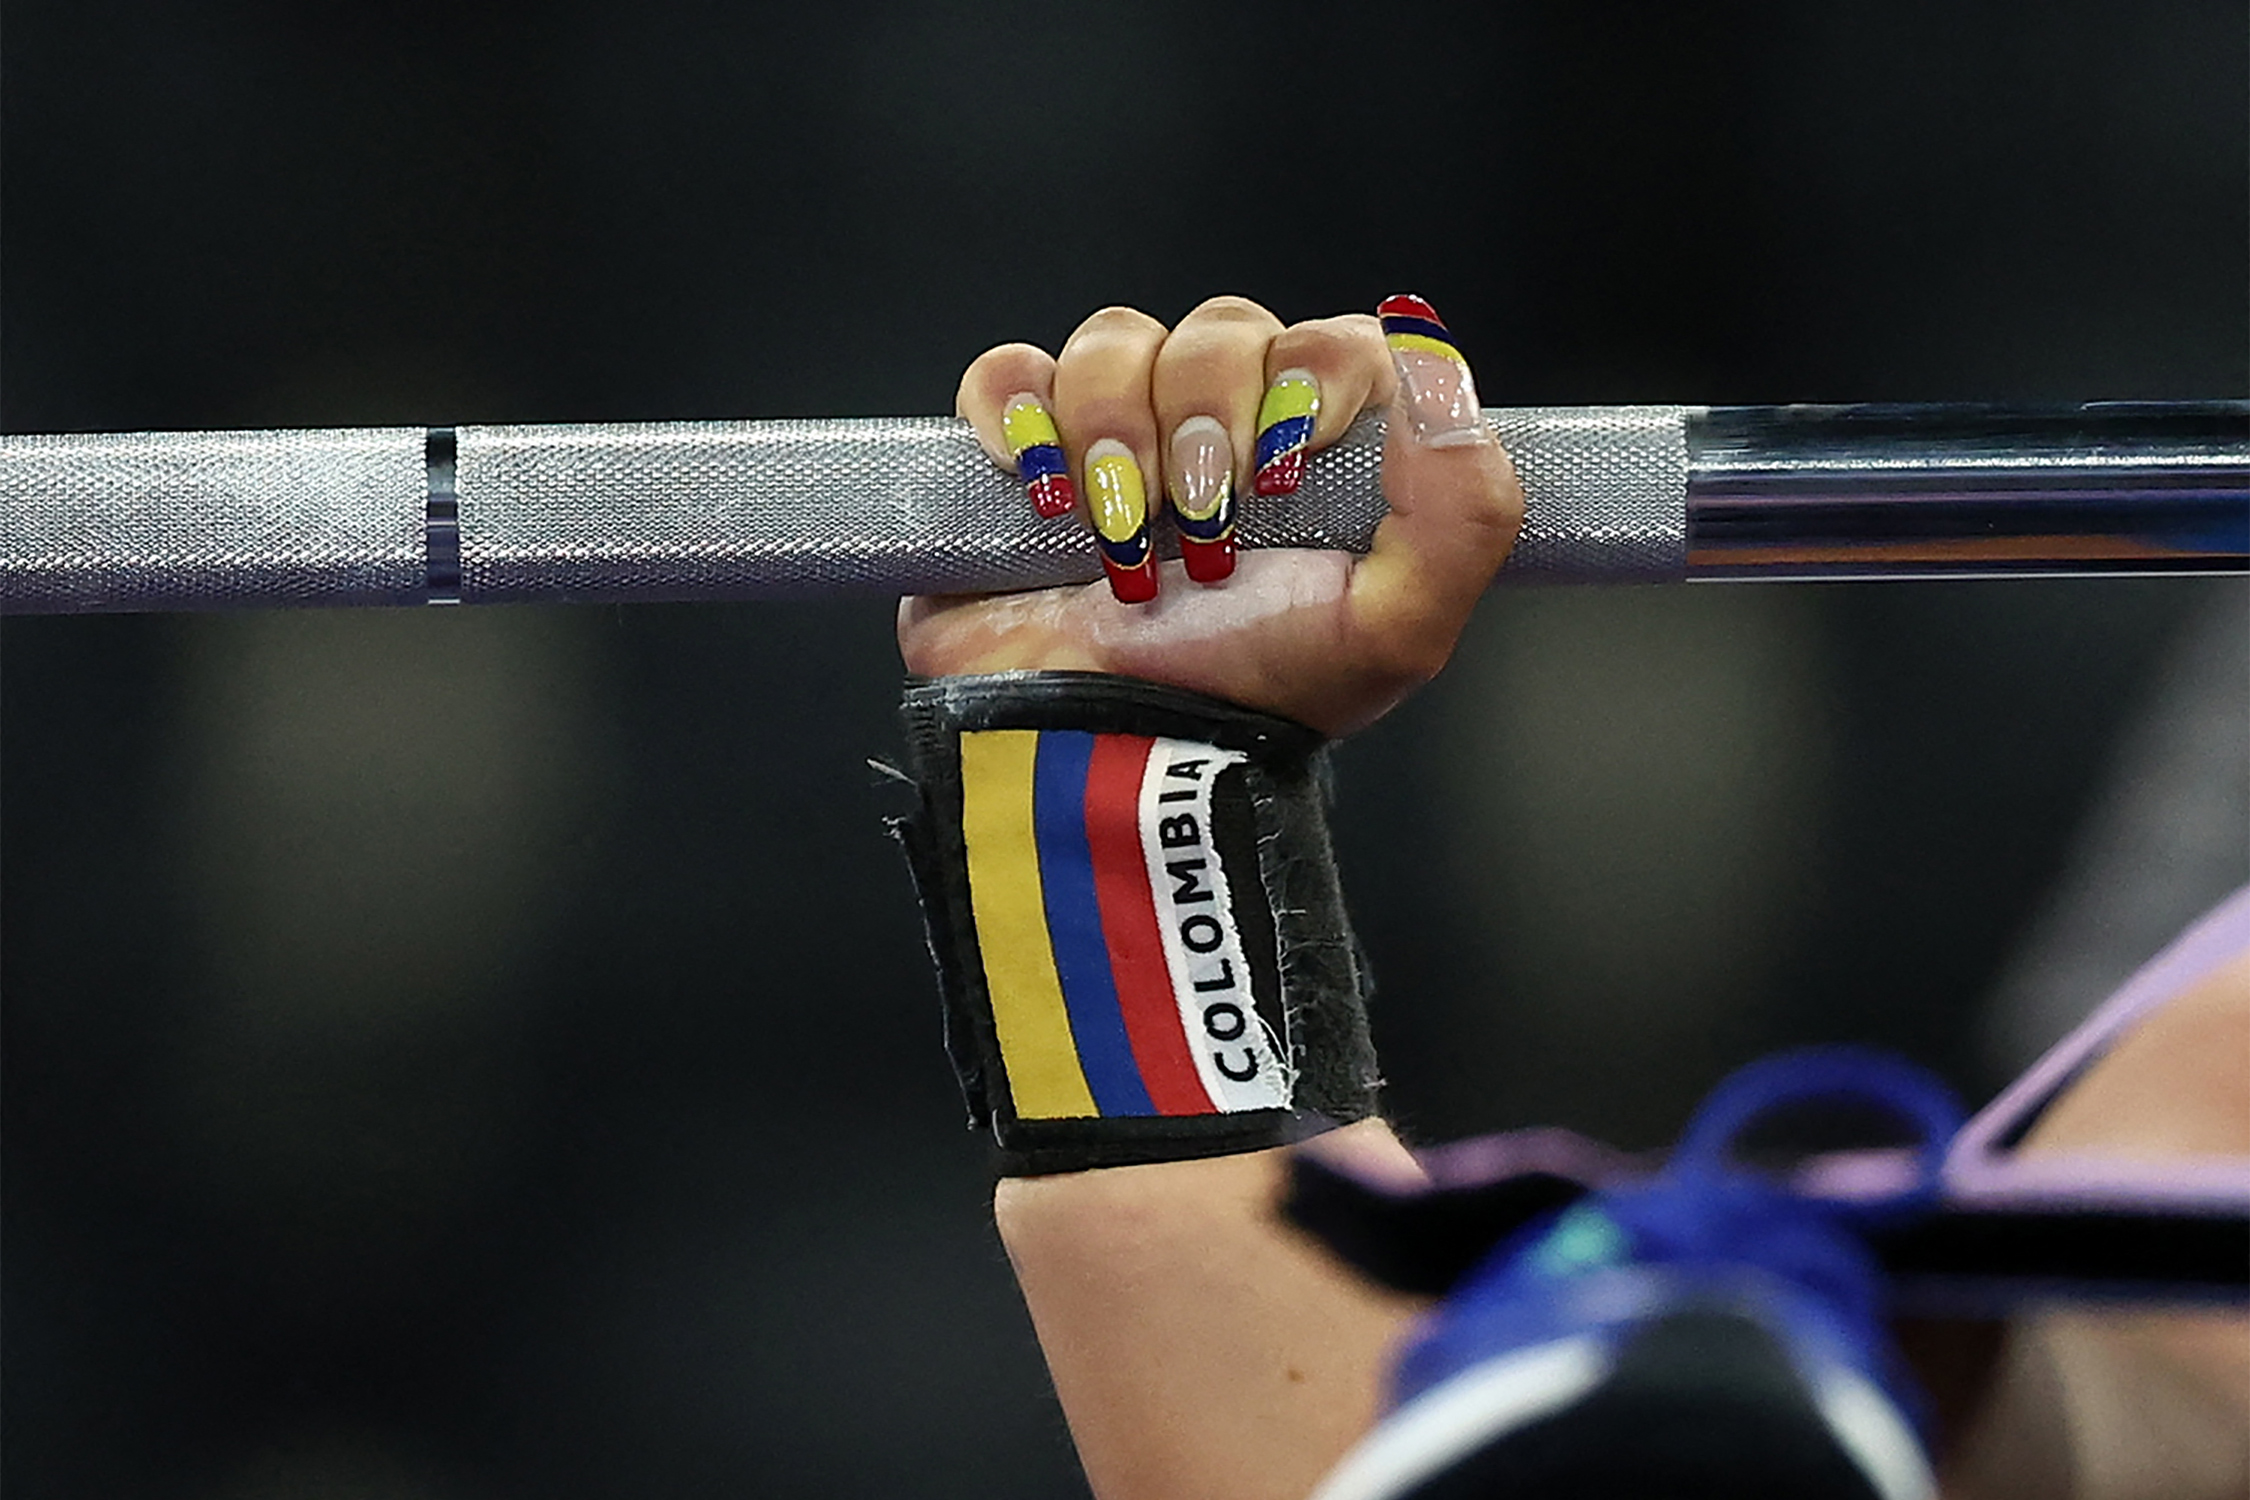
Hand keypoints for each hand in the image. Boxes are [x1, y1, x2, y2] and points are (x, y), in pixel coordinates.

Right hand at [897, 295, 1522, 736]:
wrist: (1113, 746)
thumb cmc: (1251, 693)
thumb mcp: (1393, 628)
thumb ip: (1464, 509)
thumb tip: (1440, 371)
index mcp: (1320, 452)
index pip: (1331, 342)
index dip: (1306, 384)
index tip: (1282, 476)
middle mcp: (1227, 424)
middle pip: (1222, 331)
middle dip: (1206, 423)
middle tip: (1200, 525)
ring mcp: (1120, 431)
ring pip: (1116, 341)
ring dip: (1115, 434)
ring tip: (1119, 537)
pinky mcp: (1022, 450)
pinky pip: (1009, 374)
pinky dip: (1018, 417)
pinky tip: (1044, 495)